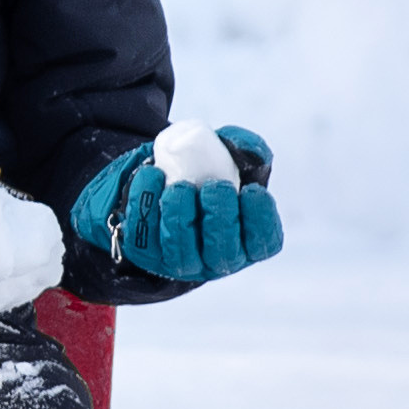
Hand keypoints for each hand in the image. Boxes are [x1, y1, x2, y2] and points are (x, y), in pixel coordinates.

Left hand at [70, 127, 281, 283]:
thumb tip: (246, 150)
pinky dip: (147, 202)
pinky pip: (144, 234)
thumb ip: (247, 149)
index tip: (252, 190)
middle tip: (214, 187)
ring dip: (181, 216)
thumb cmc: (208, 173)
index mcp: (247, 240)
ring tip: (180, 186)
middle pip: (224, 254)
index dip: (260, 220)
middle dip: (220, 218)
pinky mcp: (147, 250)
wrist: (163, 177)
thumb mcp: (232, 158)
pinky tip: (153, 175)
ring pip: (182, 252)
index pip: (264, 243)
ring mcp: (181, 259)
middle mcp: (216, 258)